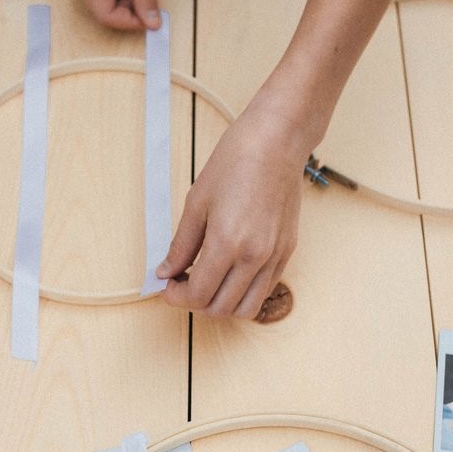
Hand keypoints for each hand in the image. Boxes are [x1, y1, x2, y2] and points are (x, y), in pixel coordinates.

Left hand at [156, 92, 311, 318]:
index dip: (176, 297)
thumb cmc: (236, 162)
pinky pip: (265, 290)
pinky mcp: (287, 251)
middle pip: (220, 308)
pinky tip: (229, 273)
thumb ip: (181, 244)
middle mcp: (255, 257)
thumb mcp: (197, 202)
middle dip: (194, 303)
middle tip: (181, 284)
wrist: (276, 142)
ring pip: (246, 309)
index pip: (198, 295)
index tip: (166, 286)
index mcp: (228, 243)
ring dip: (221, 304)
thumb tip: (166, 271)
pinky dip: (243, 293)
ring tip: (206, 282)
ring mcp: (274, 256)